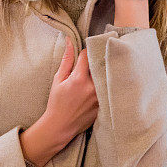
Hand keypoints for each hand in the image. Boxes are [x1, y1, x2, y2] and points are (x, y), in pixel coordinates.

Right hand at [21, 42, 97, 166]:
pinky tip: (107, 84)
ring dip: (105, 72)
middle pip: (101, 65)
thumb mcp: (58, 79)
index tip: (84, 54)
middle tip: (98, 57)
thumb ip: (66, 60)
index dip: (85, 52)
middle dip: (99, 59)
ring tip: (103, 71)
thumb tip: (69, 41)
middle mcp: (92, 87)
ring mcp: (100, 97)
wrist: (60, 125)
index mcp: (79, 79)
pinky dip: (108, 85)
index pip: (87, 55)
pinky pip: (110, 90)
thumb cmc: (56, 102)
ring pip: (107, 77)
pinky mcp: (105, 105)